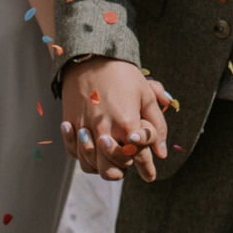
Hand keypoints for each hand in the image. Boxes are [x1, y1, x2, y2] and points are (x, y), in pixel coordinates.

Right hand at [59, 57, 170, 180]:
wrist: (90, 56)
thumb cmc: (122, 74)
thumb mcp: (146, 94)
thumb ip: (157, 125)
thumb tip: (162, 152)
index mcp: (125, 122)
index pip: (138, 157)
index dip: (147, 169)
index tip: (150, 176)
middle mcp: (104, 129)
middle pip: (111, 169)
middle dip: (123, 170)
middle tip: (128, 165)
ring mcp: (84, 128)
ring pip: (91, 165)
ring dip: (102, 166)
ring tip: (110, 160)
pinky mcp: (70, 124)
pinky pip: (75, 153)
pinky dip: (84, 156)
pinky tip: (92, 150)